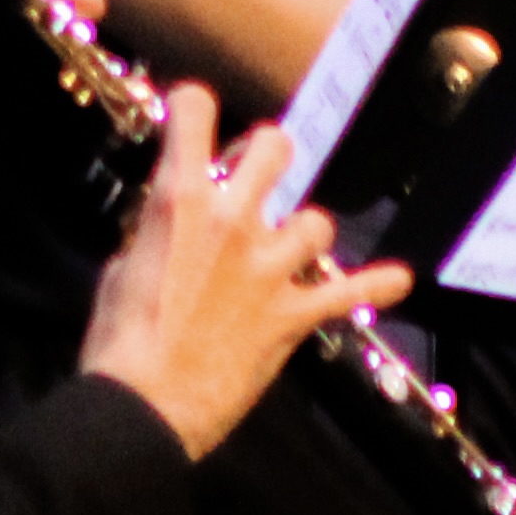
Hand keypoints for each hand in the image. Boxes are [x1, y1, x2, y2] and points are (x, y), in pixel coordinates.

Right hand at [75, 85, 407, 460]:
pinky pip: (348, 293)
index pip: (194, 111)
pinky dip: (375, 285)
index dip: (194, 108)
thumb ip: (155, 234)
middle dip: (266, 156)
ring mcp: (270, 267)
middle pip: (275, 147)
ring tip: (289, 253)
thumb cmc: (118, 341)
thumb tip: (168, 228)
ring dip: (302, 234)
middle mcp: (233, 220)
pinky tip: (397, 280)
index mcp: (180, 201)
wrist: (144, 406)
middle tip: (253, 178)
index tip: (194, 119)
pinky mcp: (293, 314)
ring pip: (316, 222)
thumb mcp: (121, 268)